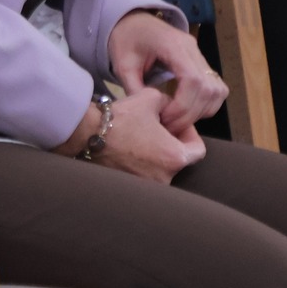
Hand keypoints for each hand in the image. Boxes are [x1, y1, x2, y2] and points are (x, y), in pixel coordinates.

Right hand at [55, 87, 202, 182]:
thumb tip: (170, 107)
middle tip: (158, 129)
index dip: (190, 134)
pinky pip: (144, 176)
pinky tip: (130, 149)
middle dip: (171, 143)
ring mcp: (147, 187)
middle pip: (178, 160)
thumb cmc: (121, 118)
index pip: (198, 151)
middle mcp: (164, 178)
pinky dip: (142, 164)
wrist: (88, 135)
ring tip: (141, 139)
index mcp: (174, 157)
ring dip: (156, 154)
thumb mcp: (151, 98)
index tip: (177, 124)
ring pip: (161, 168)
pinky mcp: (131, 190)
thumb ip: (168, 102)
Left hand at [107, 9, 228, 135]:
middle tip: (169, 126)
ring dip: (201, 111)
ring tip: (177, 120)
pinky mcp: (202, 62)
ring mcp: (200, 55)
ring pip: (217, 90)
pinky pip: (217, 88)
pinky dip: (207, 104)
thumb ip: (135, 89)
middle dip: (190, 113)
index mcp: (173, 45)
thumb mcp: (123, 65)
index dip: (183, 105)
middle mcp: (193, 49)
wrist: (133, 21)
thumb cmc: (126, 40)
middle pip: (208, 88)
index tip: (166, 119)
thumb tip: (148, 116)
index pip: (193, 79)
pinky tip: (187, 111)